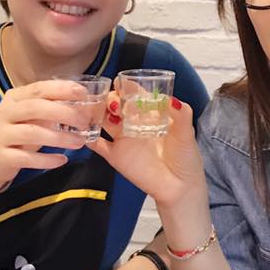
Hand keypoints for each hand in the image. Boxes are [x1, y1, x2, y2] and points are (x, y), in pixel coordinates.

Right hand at [0, 80, 93, 190]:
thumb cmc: (18, 133)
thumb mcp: (32, 117)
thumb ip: (51, 108)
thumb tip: (82, 105)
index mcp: (14, 98)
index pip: (39, 88)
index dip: (61, 89)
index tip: (82, 93)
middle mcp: (4, 112)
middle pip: (35, 107)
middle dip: (63, 112)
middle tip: (84, 121)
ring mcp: (0, 134)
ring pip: (32, 132)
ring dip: (59, 138)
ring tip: (79, 142)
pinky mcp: (0, 156)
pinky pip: (26, 157)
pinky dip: (46, 159)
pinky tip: (62, 160)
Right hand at [87, 94, 206, 208]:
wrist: (180, 187)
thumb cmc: (185, 157)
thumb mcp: (186, 133)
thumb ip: (181, 115)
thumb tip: (173, 100)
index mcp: (150, 113)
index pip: (135, 95)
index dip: (127, 87)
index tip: (120, 82)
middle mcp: (134, 122)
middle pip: (116, 104)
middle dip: (110, 98)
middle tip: (108, 99)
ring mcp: (123, 138)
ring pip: (104, 120)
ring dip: (96, 112)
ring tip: (91, 108)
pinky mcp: (115, 156)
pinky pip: (97, 144)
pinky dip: (88, 136)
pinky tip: (83, 129)